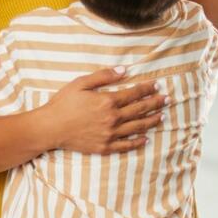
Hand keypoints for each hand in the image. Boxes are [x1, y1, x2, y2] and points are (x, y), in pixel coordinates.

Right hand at [44, 69, 167, 153]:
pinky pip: (126, 145)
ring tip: (162, 116)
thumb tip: (124, 71)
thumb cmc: (63, 103)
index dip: (147, 89)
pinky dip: (137, 142)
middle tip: (167, 99)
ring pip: (137, 127)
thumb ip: (104, 76)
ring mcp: (109, 134)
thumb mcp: (81, 83)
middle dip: (155, 103)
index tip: (157, 85)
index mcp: (108, 101)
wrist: (50, 128)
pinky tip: (146, 139)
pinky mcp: (104, 147)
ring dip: (151, 121)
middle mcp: (112, 119)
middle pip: (140, 110)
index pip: (134, 94)